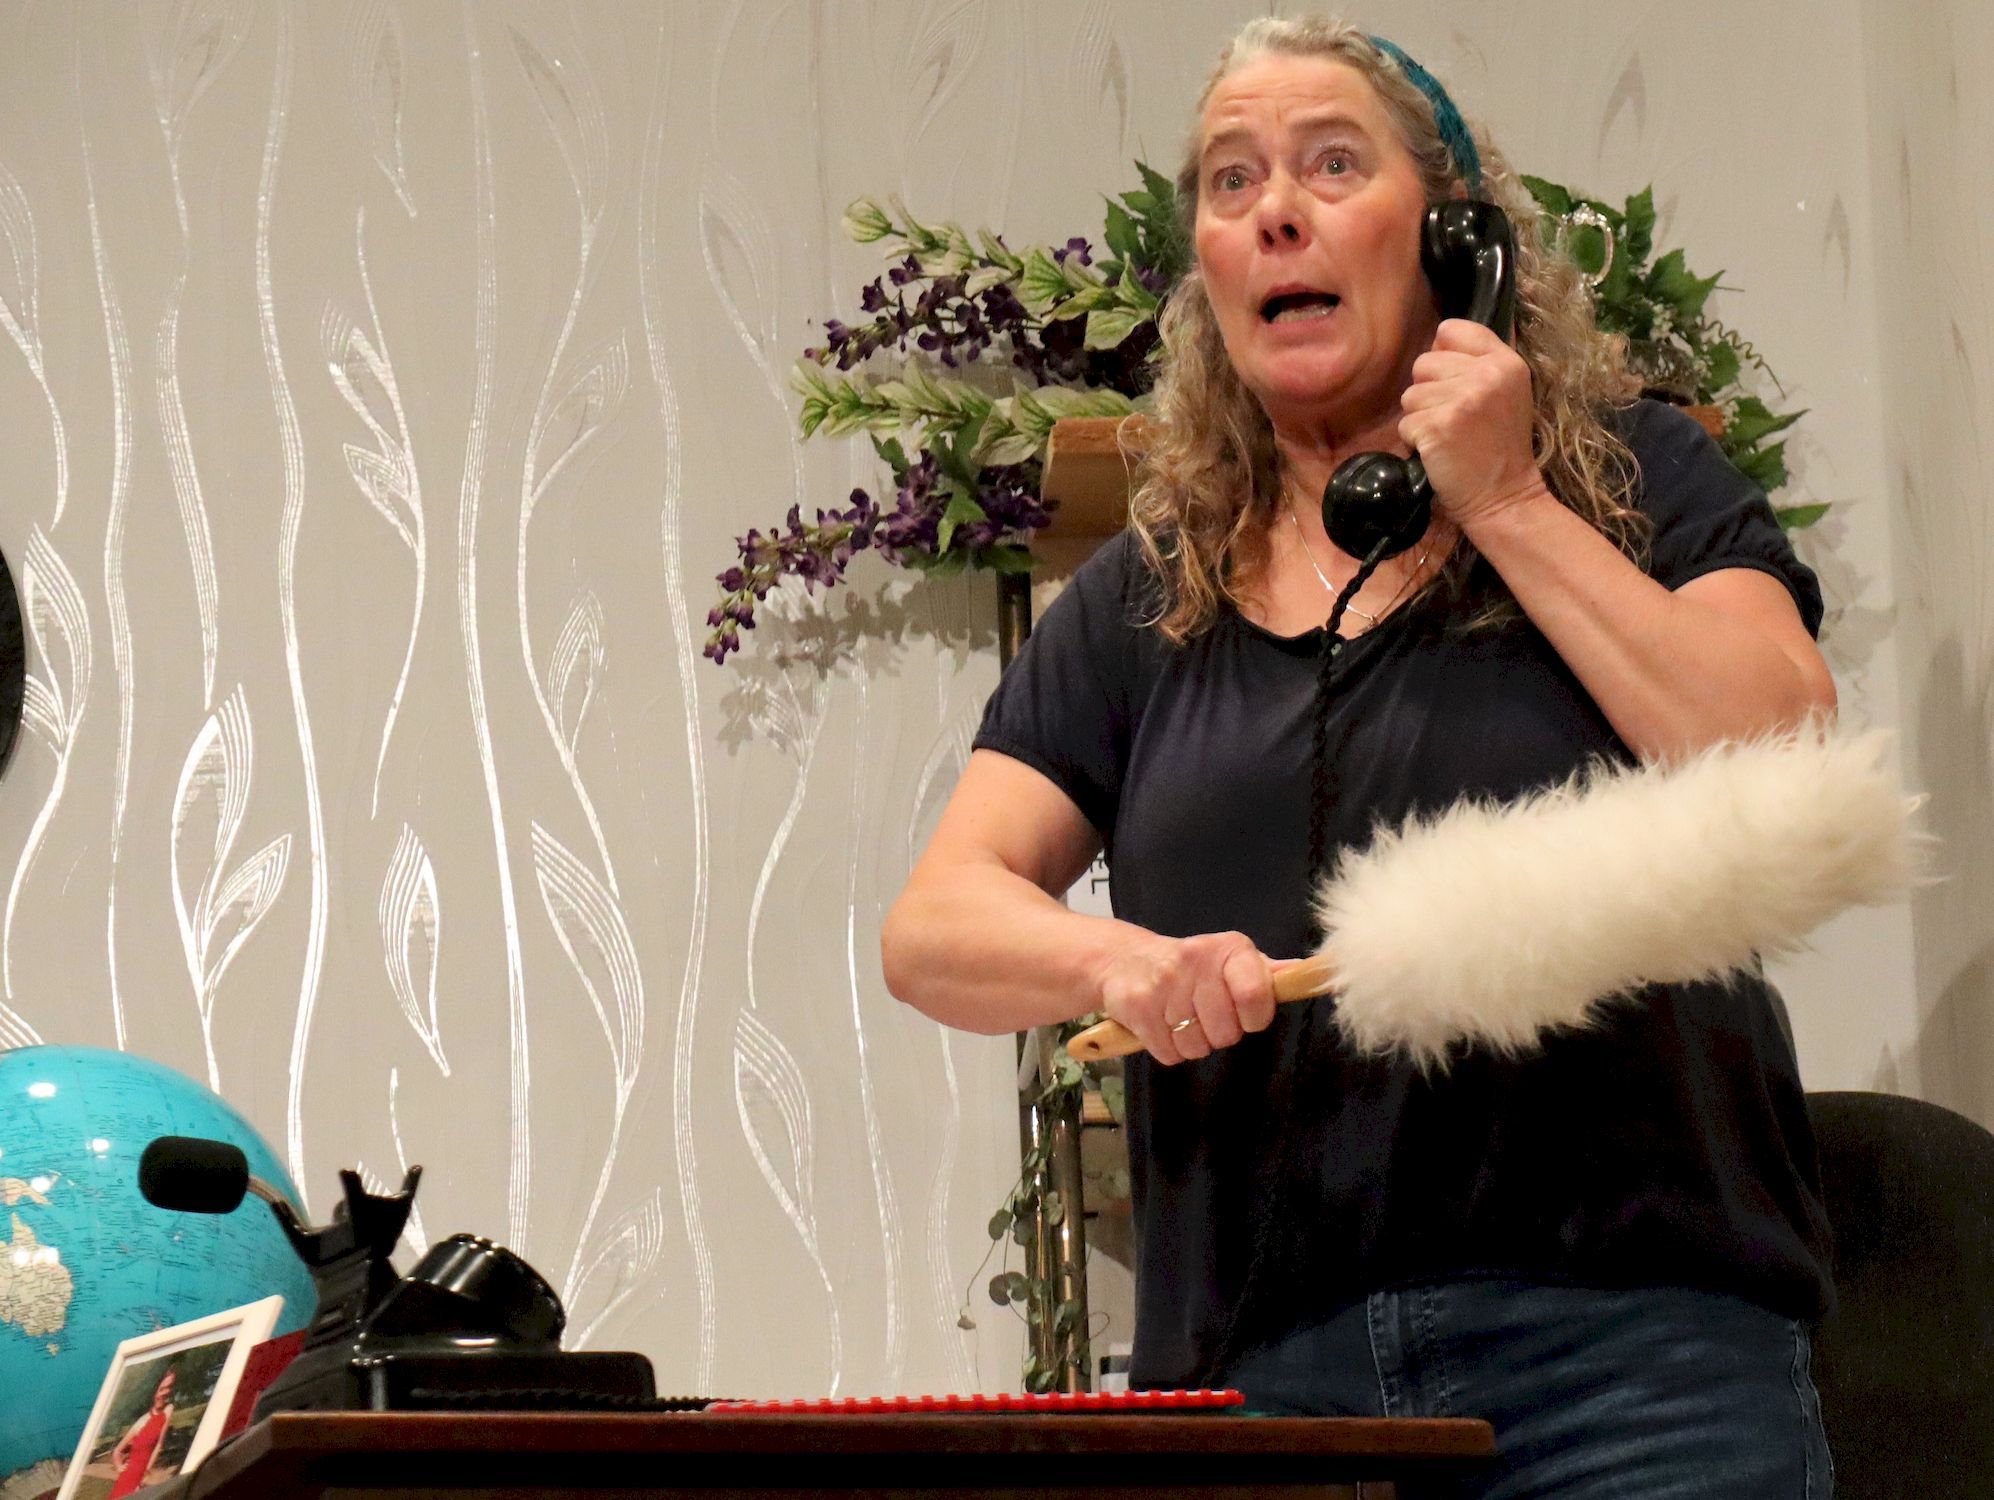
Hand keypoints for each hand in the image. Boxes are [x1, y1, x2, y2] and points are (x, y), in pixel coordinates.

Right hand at [1093, 930, 1275, 1064]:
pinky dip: (1169, 1049)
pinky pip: (1170, 1054)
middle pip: (1228, 1033)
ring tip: (1182, 1018)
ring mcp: (1165, 984)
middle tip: (1206, 1014)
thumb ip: (1266, 973)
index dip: (1255, 1017)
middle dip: (1220, 1033)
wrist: (1124, 959)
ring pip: (1198, 1047)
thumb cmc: (1190, 965)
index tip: (1247, 1014)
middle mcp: (1197, 961)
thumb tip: (1305, 974)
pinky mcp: (1139, 1007)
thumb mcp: (1230, 960)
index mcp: (1228, 949)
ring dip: (1193, 1042)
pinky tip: (1163, 1025)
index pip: (1256, 996)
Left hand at [1398, 318, 1548, 529]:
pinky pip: (1405, 423)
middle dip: (1429, 392)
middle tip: (1454, 419)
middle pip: (1424, 362)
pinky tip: (1439, 452)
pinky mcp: (1438, 426)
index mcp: (1505, 361)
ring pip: (1410, 394)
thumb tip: (1437, 341)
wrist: (1504, 497)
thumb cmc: (1499, 448)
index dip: (1443, 354)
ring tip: (1447, 437)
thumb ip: (1478, 363)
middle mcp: (1486, 374)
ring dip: (1421, 418)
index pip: (1452, 330)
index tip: (1452, 381)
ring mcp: (1462, 399)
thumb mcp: (1506, 393)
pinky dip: (1414, 442)